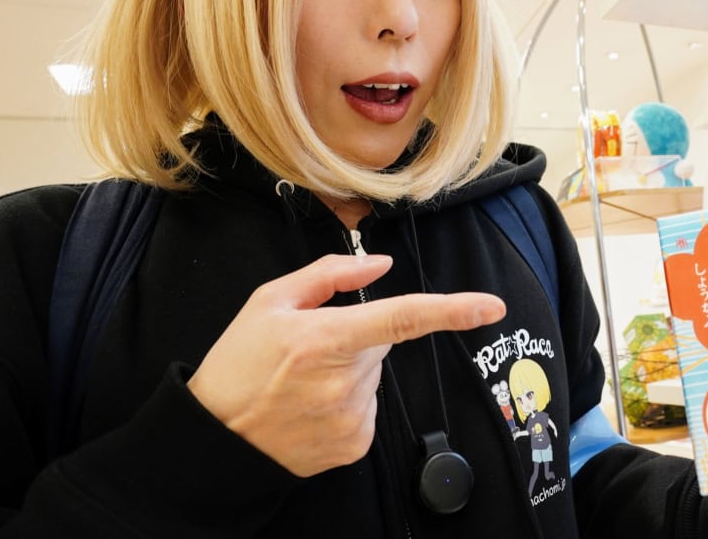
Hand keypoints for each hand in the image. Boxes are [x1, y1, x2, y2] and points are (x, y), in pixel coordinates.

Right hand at [187, 254, 505, 476]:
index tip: (491, 306)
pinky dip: (348, 400)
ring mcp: (353, 417)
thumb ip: (330, 274)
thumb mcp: (270, 301)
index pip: (402, 318)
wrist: (216, 438)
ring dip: (349, 371)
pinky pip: (368, 406)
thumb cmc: (240, 363)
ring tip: (303, 382)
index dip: (452, 311)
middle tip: (308, 351)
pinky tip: (312, 405)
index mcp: (326, 338)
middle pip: (381, 342)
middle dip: (355, 338)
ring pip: (374, 374)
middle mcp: (345, 381)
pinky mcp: (356, 444)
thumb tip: (380, 263)